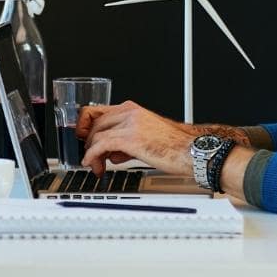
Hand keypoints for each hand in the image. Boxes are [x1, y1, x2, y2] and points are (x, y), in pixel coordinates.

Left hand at [75, 100, 200, 176]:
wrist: (193, 151)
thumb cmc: (175, 146)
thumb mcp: (146, 137)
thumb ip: (126, 141)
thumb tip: (111, 154)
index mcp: (133, 109)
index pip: (97, 110)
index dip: (85, 125)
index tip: (83, 139)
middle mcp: (130, 112)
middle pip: (93, 122)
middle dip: (88, 142)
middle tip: (91, 158)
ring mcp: (130, 124)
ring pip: (95, 133)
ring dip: (91, 153)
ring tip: (97, 166)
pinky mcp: (131, 138)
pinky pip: (101, 144)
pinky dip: (92, 155)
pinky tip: (94, 164)